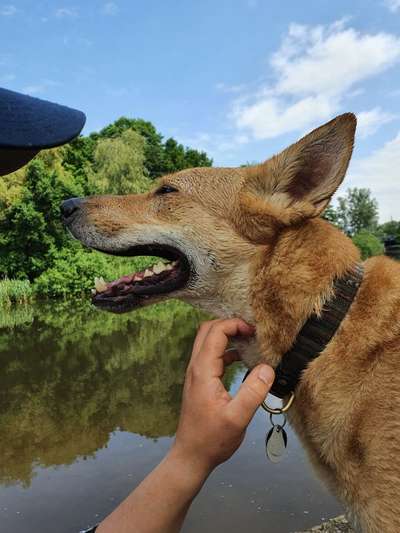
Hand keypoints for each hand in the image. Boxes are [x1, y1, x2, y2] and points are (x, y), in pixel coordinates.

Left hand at [170, 318, 274, 476]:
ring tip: (250, 341)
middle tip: (252, 331)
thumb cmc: (212, 439)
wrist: (191, 456)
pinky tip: (243, 360)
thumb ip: (253, 392)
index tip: (254, 331)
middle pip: (207, 330)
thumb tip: (267, 367)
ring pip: (208, 342)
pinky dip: (226, 351)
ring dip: (227, 336)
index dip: (234, 325)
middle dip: (229, 324)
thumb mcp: (238, 418)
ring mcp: (196, 374)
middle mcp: (196, 367)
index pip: (215, 332)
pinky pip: (211, 356)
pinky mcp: (200, 382)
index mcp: (203, 371)